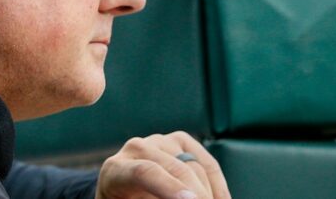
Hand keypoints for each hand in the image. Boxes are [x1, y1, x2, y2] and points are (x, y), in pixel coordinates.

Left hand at [94, 131, 230, 198]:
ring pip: (196, 167)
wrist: (125, 192)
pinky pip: (208, 164)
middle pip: (176, 168)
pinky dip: (218, 187)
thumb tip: (184, 197)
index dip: (169, 186)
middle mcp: (136, 149)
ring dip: (208, 193)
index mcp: (116, 170)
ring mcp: (159, 141)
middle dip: (197, 194)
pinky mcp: (180, 141)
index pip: (144, 172)